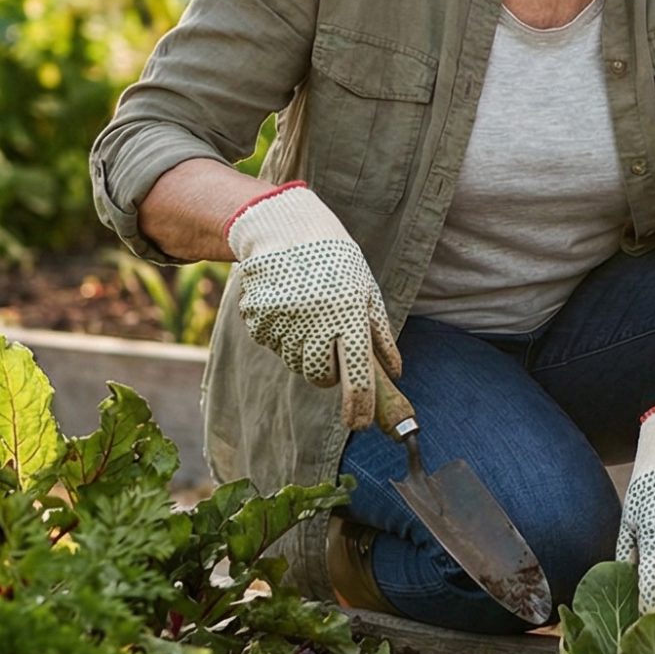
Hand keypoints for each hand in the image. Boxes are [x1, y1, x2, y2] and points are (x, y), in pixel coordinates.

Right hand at [226, 184, 402, 428]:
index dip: (358, 407)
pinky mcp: (258, 319)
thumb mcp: (366, 292)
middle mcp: (316, 322)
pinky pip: (272, 344)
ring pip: (294, 362)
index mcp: (350, 315)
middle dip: (326, 373)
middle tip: (329, 348)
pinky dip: (281, 334)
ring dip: (304, 351)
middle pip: (319, 377)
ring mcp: (284, 321)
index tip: (359, 423)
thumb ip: (380, 335)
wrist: (286, 230)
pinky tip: (288, 306)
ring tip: (309, 315)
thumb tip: (396, 374)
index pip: (356, 376)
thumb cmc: (336, 263)